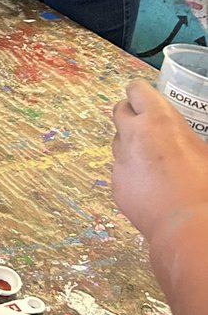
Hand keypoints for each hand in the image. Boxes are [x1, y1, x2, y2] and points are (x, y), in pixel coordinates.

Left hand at [112, 80, 207, 242]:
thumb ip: (187, 136)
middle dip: (130, 114)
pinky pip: (119, 169)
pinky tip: (149, 184)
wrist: (188, 224)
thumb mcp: (205, 150)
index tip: (146, 98)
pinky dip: (130, 171)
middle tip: (146, 125)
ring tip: (151, 159)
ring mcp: (121, 160)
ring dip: (129, 143)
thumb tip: (188, 139)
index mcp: (158, 119)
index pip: (136, 90)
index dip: (140, 93)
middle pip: (119, 110)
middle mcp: (133, 135)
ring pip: (117, 141)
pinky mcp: (116, 184)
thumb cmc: (204, 186)